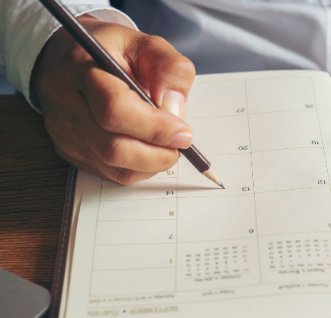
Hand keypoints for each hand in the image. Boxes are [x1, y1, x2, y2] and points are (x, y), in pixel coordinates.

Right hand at [32, 16, 195, 183]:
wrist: (79, 61)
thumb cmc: (116, 54)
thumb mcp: (149, 46)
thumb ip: (170, 70)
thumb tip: (174, 109)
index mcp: (80, 66)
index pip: (114, 109)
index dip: (155, 127)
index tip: (183, 132)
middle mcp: (64, 101)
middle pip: (112, 147)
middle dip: (157, 152)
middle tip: (180, 144)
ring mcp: (62, 130)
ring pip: (113, 165)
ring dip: (151, 163)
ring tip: (167, 145)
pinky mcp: (69, 150)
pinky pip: (111, 173)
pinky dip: (139, 168)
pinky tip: (149, 151)